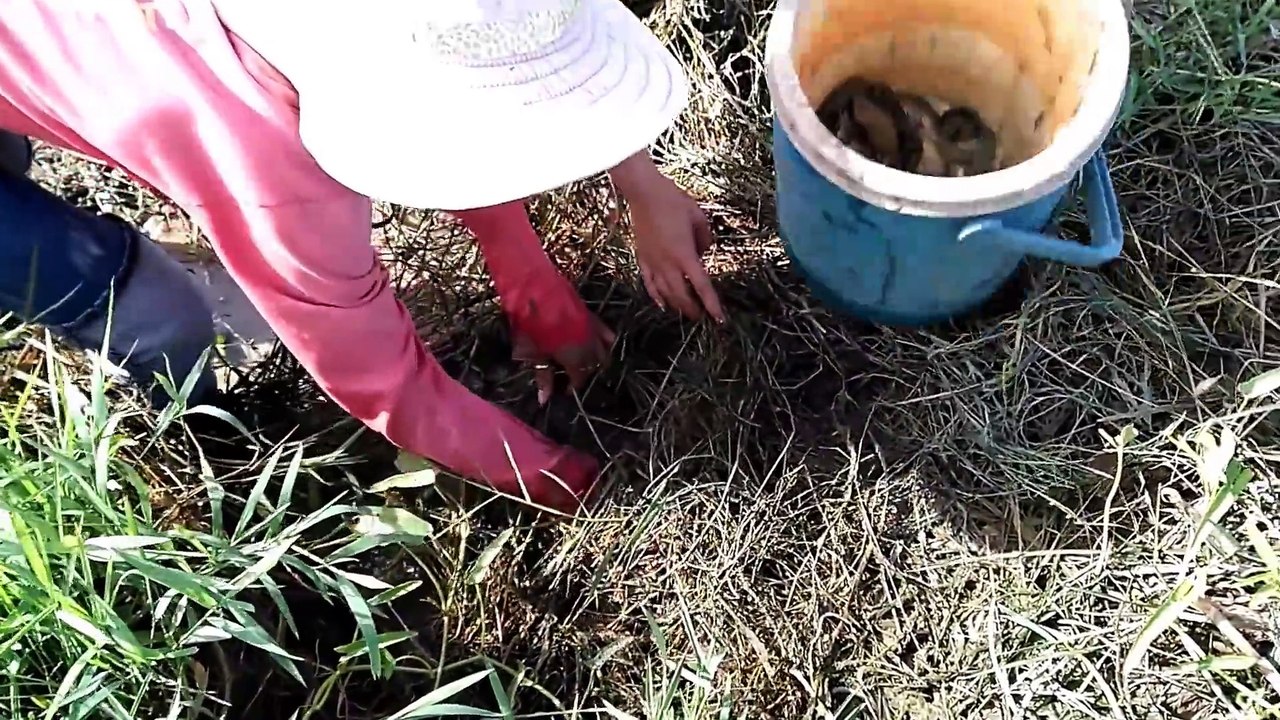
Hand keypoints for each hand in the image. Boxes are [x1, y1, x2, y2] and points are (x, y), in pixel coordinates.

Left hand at [512, 311, 615, 404]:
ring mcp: (592, 329)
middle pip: (595, 366)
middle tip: (574, 377)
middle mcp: (588, 345)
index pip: (580, 378)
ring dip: (598, 361)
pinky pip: (607, 333)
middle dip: (586, 374)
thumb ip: (542, 376)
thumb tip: (544, 400)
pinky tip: (603, 346)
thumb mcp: (531, 353)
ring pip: (605, 352)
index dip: (574, 386)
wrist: (533, 288)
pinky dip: (607, 342)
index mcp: (574, 356)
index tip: (566, 390)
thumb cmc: (529, 324)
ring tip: (587, 364)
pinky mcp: (591, 316)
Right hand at [609, 153, 724, 322]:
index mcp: (685, 254)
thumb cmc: (674, 201)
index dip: (712, 305)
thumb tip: (703, 252)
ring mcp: (653, 263)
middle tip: (702, 316)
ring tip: (685, 312)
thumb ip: (705, 240)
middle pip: (682, 296)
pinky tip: (661, 304)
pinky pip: (649, 283)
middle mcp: (668, 263)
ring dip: (677, 305)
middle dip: (693, 309)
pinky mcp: (642, 258)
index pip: (702, 286)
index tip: (719, 319)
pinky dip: (656, 296)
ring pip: (665, 293)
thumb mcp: (700, 218)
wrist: (644, 193)